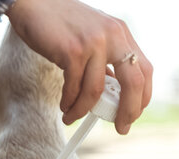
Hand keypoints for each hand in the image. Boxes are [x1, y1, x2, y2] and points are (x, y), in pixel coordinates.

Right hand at [6, 0, 152, 134]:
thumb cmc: (58, 24)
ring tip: (72, 117)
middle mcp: (112, 36)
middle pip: (133, 82)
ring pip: (96, 90)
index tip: (132, 113)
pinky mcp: (72, 51)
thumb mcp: (89, 38)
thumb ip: (101, 61)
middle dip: (128, 110)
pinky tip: (64, 106)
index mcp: (120, 33)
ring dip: (83, 110)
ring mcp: (93, 43)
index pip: (144, 69)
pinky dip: (69, 103)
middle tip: (121, 127)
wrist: (33, 4)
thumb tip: (105, 94)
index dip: (142, 96)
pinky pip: (74, 88)